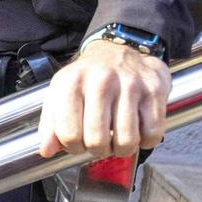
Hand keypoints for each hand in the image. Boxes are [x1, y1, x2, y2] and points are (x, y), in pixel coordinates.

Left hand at [38, 38, 171, 159]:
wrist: (119, 50)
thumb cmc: (88, 78)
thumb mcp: (60, 93)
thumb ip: (49, 124)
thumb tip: (46, 150)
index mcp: (72, 83)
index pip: (69, 134)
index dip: (73, 148)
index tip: (78, 144)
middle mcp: (101, 81)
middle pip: (98, 140)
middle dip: (98, 150)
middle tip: (100, 143)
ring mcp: (130, 84)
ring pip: (127, 140)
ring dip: (122, 149)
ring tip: (118, 139)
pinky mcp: (154, 90)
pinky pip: (152, 132)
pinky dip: (146, 141)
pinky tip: (138, 131)